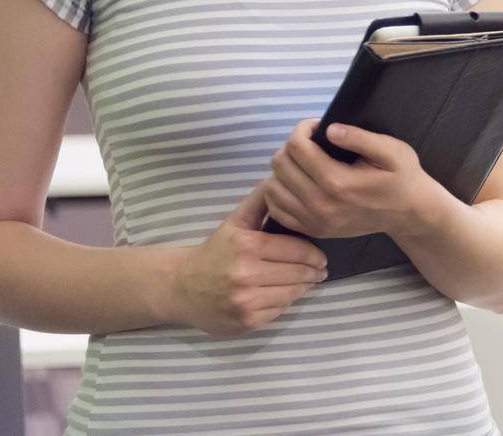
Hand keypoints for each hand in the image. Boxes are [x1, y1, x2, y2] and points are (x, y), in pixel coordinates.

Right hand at [167, 186, 327, 334]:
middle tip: (320, 271)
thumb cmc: (215, 251)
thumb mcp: (235, 221)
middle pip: (298, 274)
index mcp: (248, 246)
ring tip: (306, 282)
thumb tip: (281, 181)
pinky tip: (283, 295)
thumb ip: (260, 201)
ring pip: (292, 294)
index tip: (322, 258)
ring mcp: (245, 301)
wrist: (180, 287)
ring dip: (303, 288)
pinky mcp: (245, 321)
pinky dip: (285, 303)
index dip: (314, 255)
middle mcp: (246, 274)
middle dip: (313, 273)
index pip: (297, 250)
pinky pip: (279, 311)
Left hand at [261, 119, 441, 240]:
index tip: (317, 126)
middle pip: (281, 165)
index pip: (297, 147)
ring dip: (283, 168)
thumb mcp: (392, 151)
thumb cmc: (402, 177)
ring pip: (272, 187)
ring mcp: (314, 221)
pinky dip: (280, 192)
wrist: (409, 213)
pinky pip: (276, 209)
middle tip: (311, 142)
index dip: (303, 129)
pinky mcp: (312, 230)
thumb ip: (360, 138)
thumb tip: (329, 129)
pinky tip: (298, 182)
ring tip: (304, 161)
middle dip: (291, 145)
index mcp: (338, 182)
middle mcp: (320, 204)